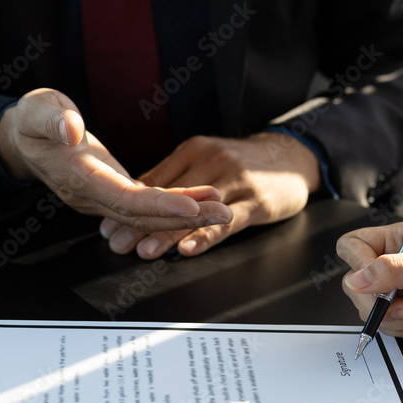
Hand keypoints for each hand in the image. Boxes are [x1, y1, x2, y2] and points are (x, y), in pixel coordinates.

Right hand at [0, 89, 232, 231]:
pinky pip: (148, 206)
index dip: (158, 204)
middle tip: (224, 212)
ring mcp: (104, 198)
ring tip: (223, 208)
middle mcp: (93, 197)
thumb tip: (71, 129)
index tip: (191, 206)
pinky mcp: (115, 192)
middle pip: (144, 215)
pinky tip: (203, 201)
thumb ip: (51, 120)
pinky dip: (176, 206)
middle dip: (186, 217)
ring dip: (188, 215)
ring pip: (149, 215)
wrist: (24, 141)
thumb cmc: (32, 122)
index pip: (123, 198)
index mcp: (77, 177)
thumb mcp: (36, 110)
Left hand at [99, 132, 320, 257]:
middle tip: (117, 242)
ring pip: (195, 212)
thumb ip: (179, 178)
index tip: (109, 223)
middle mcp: (212, 162)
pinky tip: (188, 249)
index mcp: (195, 151)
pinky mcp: (256, 202)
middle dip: (140, 223)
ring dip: (167, 234)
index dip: (131, 204)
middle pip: (171, 197)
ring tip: (145, 251)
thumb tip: (140, 199)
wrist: (293, 156)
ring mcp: (235, 182)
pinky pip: (226, 223)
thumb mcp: (209, 159)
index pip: (156, 181)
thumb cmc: (245, 163)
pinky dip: (205, 236)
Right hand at [336, 224, 402, 344]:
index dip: (357, 266)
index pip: (354, 246)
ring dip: (401, 320)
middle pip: (357, 285)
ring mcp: (400, 291)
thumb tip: (357, 279)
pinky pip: (389, 327)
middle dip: (381, 303)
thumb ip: (392, 270)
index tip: (373, 282)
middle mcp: (396, 264)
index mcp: (399, 239)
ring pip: (372, 311)